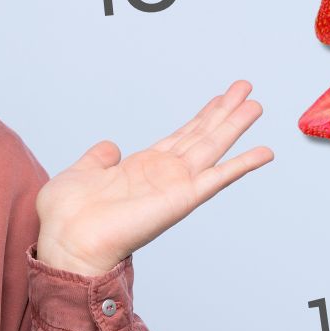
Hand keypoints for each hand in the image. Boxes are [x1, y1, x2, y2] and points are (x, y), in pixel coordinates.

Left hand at [34, 80, 272, 275]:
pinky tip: (264, 152)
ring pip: (212, 148)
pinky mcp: (181, 199)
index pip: (179, 137)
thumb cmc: (66, 217)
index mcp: (140, 169)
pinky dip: (241, 165)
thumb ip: (98, 158)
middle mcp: (162, 175)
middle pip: (202, 136)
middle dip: (224, 113)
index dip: (200, 117)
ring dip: (235, 126)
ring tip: (256, 105)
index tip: (220, 98)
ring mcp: (174, 186)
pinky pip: (217, 179)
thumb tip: (110, 146)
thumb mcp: (81, 173)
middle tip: (246, 89)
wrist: (65, 241)